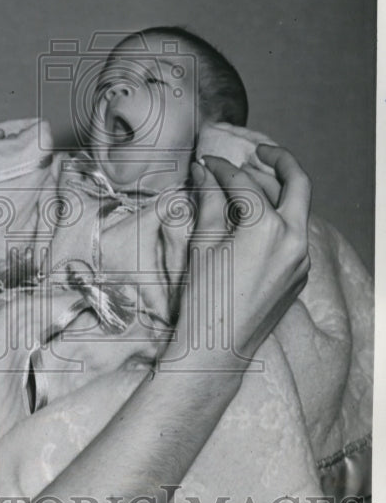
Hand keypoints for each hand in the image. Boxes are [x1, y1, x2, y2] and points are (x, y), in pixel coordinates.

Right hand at [170, 146, 310, 365]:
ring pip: (298, 211)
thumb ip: (209, 203)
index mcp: (267, 228)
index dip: (222, 168)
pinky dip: (277, 220)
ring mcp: (301, 260)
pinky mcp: (299, 276)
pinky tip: (253, 221)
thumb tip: (205, 174)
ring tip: (251, 183)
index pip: (244, 183)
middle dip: (278, 161)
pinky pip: (294, 236)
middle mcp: (293, 240)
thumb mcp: (202, 245)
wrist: (217, 349)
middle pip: (298, 184)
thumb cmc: (203, 300)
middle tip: (258, 152)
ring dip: (277, 192)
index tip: (206, 163)